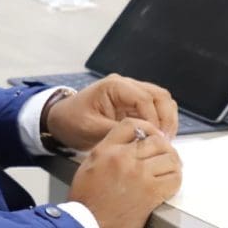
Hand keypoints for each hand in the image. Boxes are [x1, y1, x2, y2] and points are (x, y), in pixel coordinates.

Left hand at [46, 74, 177, 150]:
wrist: (61, 120)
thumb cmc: (72, 121)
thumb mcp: (91, 128)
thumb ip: (118, 130)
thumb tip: (143, 136)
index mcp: (113, 86)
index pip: (144, 98)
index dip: (154, 119)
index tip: (157, 138)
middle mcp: (125, 85)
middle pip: (159, 95)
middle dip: (166, 118)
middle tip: (165, 141)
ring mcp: (131, 94)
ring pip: (161, 101)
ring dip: (166, 120)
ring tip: (163, 141)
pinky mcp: (133, 104)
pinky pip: (155, 109)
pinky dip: (160, 122)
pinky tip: (157, 138)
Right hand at [68, 119, 181, 227]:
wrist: (89, 220)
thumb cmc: (87, 197)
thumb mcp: (90, 163)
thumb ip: (108, 148)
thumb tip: (128, 143)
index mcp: (107, 149)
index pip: (132, 125)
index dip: (147, 128)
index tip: (152, 134)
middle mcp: (124, 158)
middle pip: (156, 141)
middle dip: (164, 146)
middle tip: (164, 152)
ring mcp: (139, 175)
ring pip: (169, 158)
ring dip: (172, 161)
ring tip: (169, 166)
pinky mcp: (151, 193)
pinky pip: (174, 178)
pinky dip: (175, 177)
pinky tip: (169, 180)